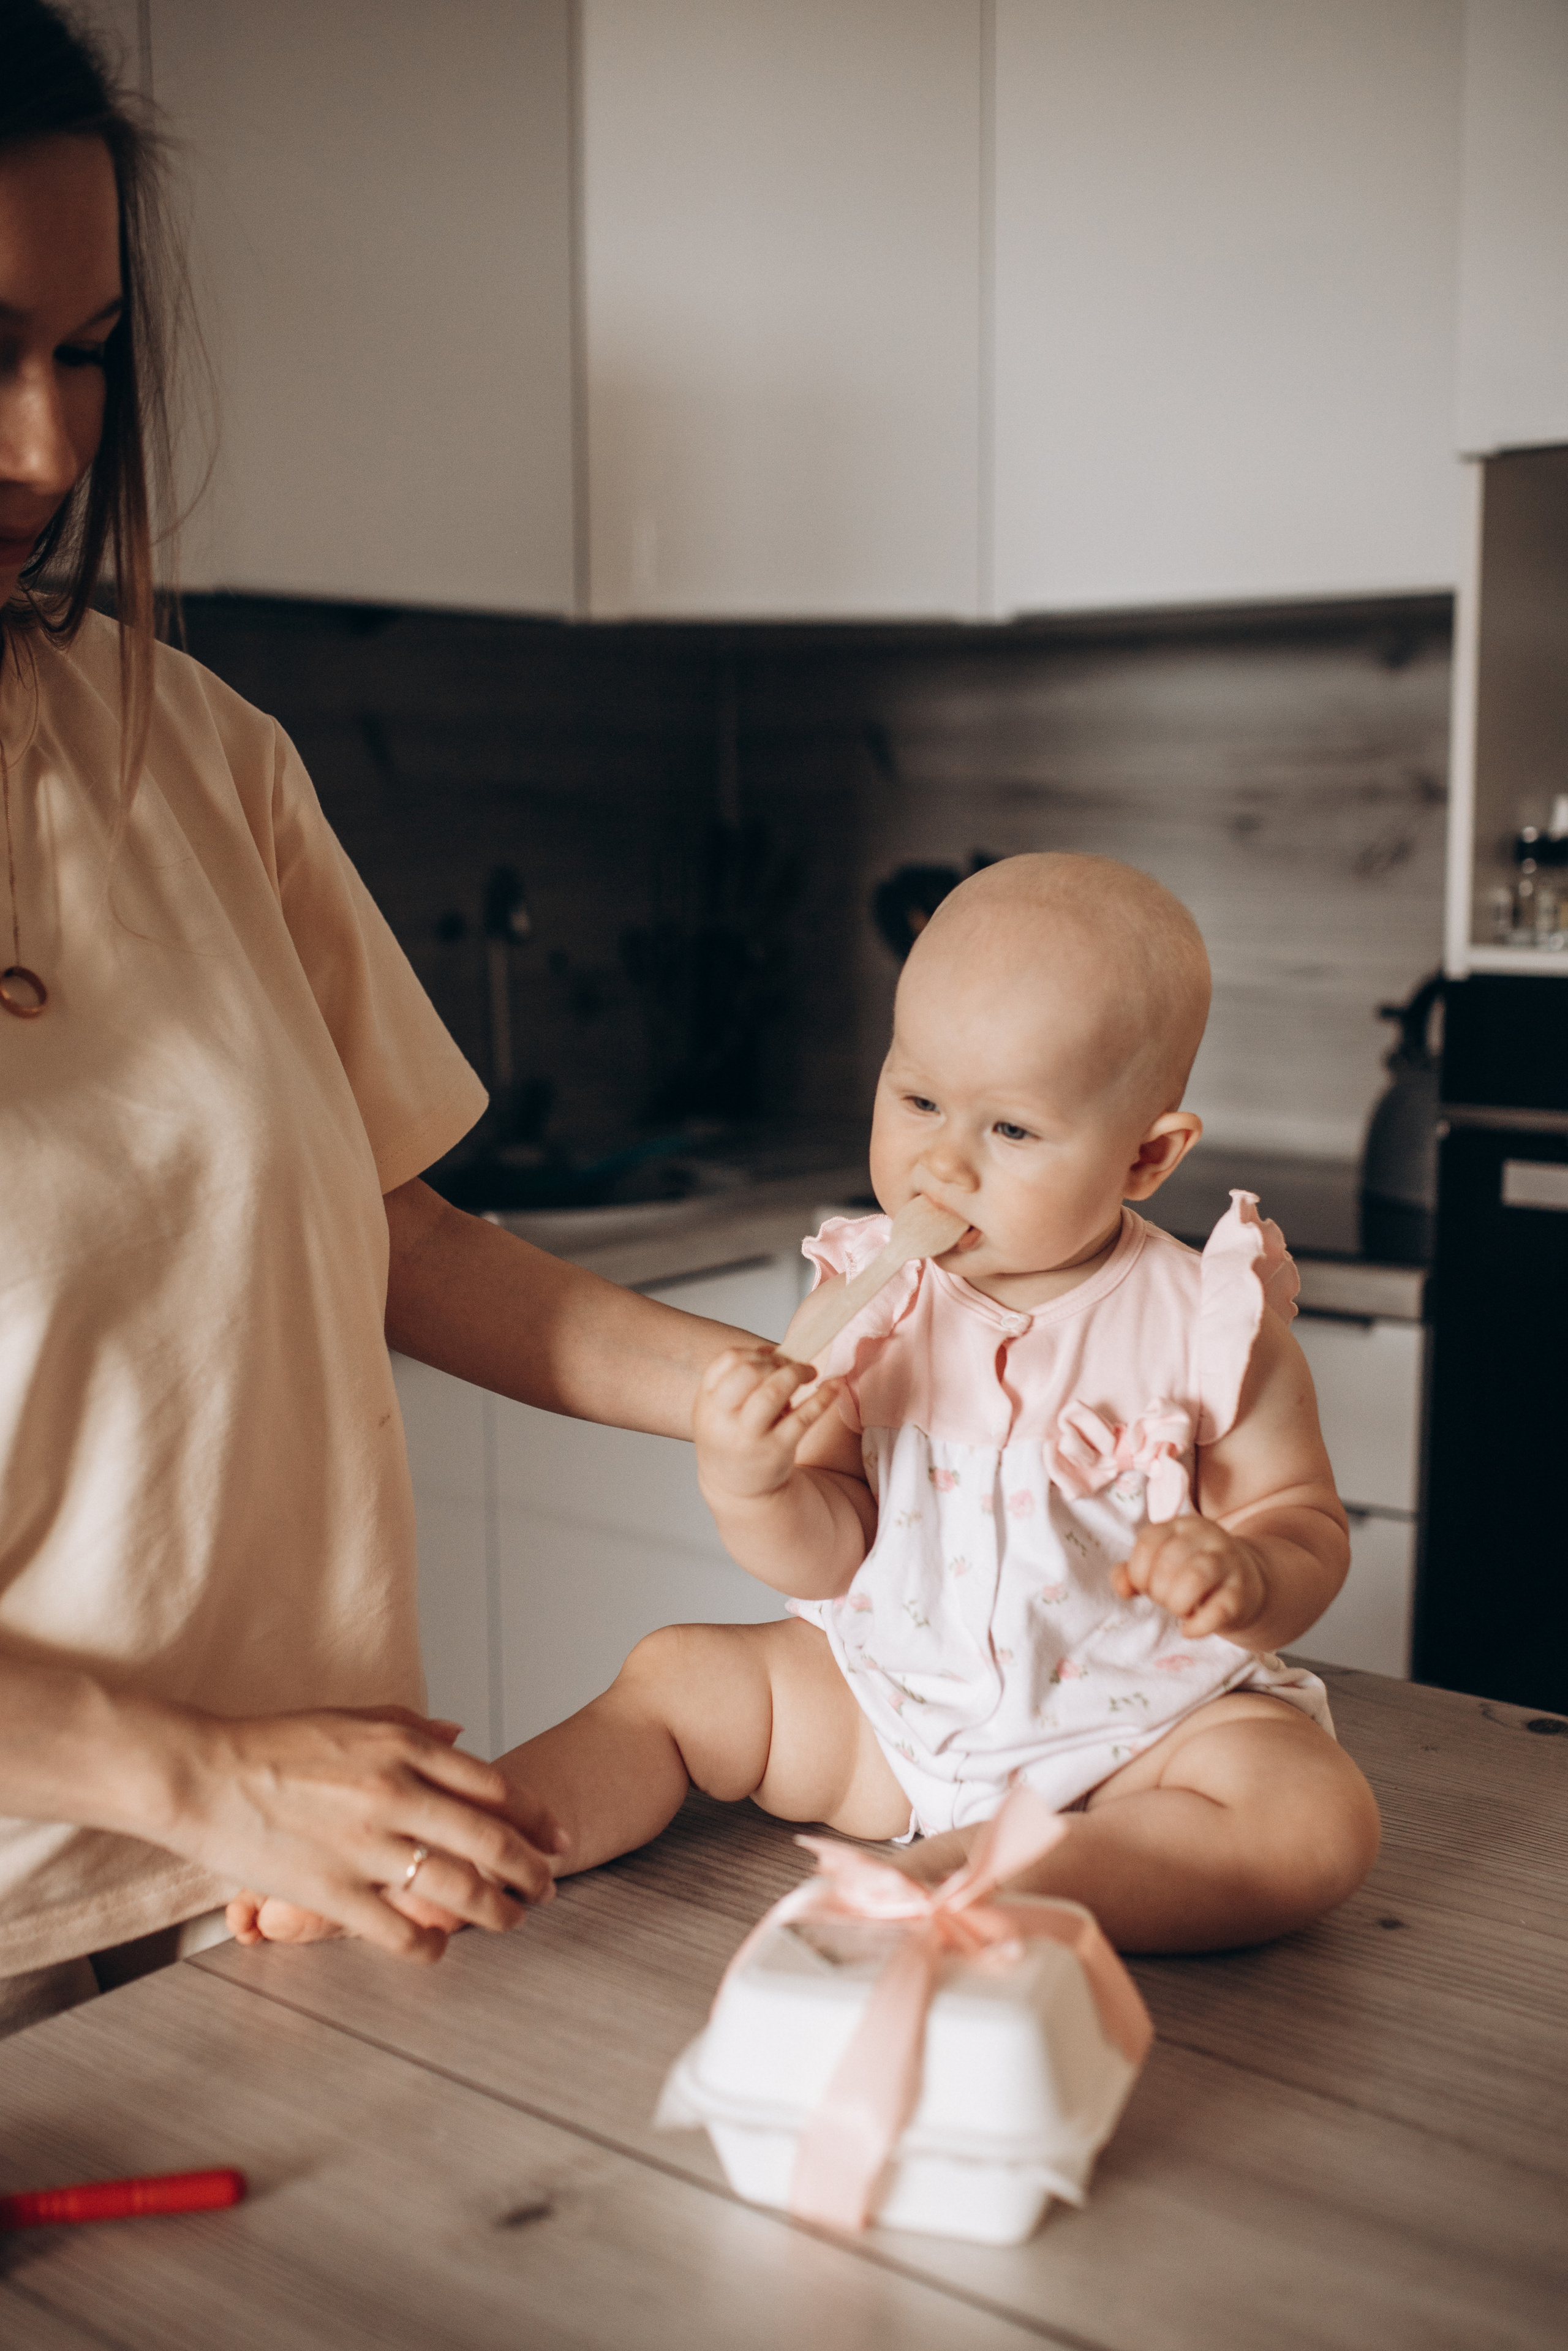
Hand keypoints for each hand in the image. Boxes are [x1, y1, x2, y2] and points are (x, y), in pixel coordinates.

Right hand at [168, 1704, 566, 1962]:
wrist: (200, 1773)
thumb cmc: (273, 1745)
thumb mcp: (353, 1718)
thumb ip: (413, 1728)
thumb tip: (462, 1735)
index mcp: (403, 1750)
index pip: (496, 1788)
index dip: (536, 1818)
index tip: (557, 1839)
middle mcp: (395, 1795)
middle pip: (491, 1841)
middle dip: (533, 1872)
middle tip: (550, 1889)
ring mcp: (365, 1846)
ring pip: (458, 1889)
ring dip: (497, 1912)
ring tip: (513, 1923)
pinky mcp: (331, 1891)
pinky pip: (398, 1930)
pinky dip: (428, 1946)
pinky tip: (439, 1951)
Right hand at [692, 1344, 843, 1506]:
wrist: (736, 1486)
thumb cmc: (733, 1436)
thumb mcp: (720, 1408)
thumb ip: (738, 1379)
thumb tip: (776, 1351)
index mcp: (707, 1402)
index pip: (728, 1360)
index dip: (756, 1351)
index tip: (772, 1356)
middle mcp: (724, 1420)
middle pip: (748, 1372)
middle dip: (776, 1361)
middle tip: (792, 1366)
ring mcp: (751, 1437)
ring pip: (772, 1392)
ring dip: (795, 1373)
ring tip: (809, 1372)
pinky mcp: (777, 1450)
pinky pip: (803, 1418)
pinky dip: (823, 1397)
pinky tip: (834, 1386)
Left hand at [1112, 1515, 1268, 1640]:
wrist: (1247, 1583)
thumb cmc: (1192, 1574)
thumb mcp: (1161, 1565)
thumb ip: (1132, 1573)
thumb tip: (1122, 1589)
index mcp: (1182, 1525)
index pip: (1149, 1540)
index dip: (1138, 1570)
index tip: (1144, 1586)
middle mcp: (1208, 1537)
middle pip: (1169, 1561)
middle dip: (1158, 1590)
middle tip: (1165, 1600)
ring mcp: (1229, 1563)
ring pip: (1195, 1577)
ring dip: (1177, 1603)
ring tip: (1179, 1611)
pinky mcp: (1243, 1593)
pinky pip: (1219, 1610)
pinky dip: (1197, 1625)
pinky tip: (1189, 1630)